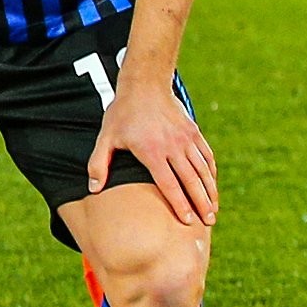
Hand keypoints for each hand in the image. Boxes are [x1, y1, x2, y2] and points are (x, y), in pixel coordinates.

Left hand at [92, 78, 216, 228]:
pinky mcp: (194, 132)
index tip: (187, 222)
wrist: (145, 84)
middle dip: (201, 204)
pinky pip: (207, 156)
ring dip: (210, 192)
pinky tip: (212, 186)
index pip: (169, 185)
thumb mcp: (106, 137)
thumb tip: (93, 189)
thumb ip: (98, 164)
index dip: (179, 205)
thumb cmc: (122, 113)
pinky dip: (211, 173)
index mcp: (152, 152)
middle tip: (208, 222)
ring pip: (203, 170)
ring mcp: (186, 139)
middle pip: (191, 181)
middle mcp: (173, 147)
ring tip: (213, 211)